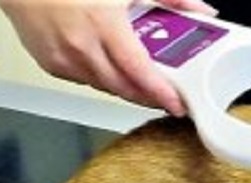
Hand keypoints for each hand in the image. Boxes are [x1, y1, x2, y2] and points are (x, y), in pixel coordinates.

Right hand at [0, 0, 217, 115]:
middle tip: (167, 97)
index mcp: (103, 25)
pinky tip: (110, 69)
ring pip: (104, 87)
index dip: (160, 92)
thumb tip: (199, 9)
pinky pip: (84, 81)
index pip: (139, 72)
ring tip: (142, 83)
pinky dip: (101, 79)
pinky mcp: (51, 65)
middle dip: (148, 97)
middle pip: (124, 88)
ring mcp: (64, 60)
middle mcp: (82, 47)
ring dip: (125, 89)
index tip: (177, 104)